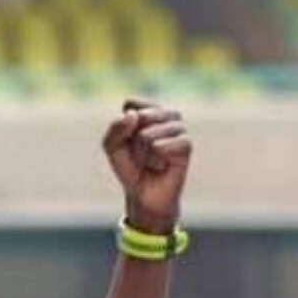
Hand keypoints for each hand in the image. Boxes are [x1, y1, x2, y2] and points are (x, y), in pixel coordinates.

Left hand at [101, 98, 191, 232]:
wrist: (144, 194)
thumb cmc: (129, 167)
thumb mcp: (112, 147)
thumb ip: (115, 128)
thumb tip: (134, 115)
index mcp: (149, 109)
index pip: (131, 104)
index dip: (122, 127)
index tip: (127, 141)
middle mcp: (167, 114)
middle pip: (140, 117)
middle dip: (131, 141)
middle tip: (139, 154)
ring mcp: (179, 128)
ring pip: (148, 135)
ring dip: (141, 153)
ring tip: (149, 161)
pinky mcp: (186, 144)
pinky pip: (161, 146)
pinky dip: (154, 160)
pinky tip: (160, 165)